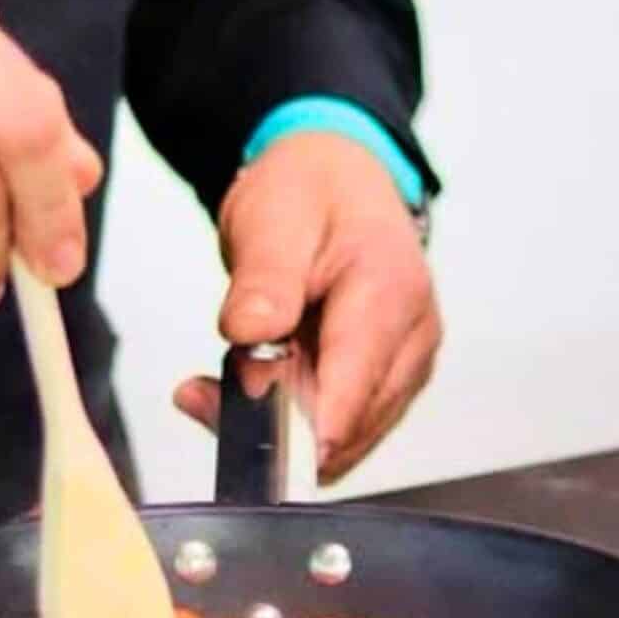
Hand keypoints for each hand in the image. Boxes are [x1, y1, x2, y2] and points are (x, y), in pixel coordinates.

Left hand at [172, 131, 437, 485]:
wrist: (336, 180)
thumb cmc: (310, 193)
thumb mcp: (272, 218)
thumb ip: (264, 281)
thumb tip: (251, 334)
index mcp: (392, 290)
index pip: (354, 388)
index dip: (301, 427)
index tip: (244, 435)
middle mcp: (414, 336)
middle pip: (349, 423)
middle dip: (276, 423)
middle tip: (204, 393)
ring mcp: (406, 363)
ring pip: (344, 437)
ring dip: (281, 423)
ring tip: (227, 375)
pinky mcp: (389, 380)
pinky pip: (341, 426)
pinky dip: (293, 419)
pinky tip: (255, 384)